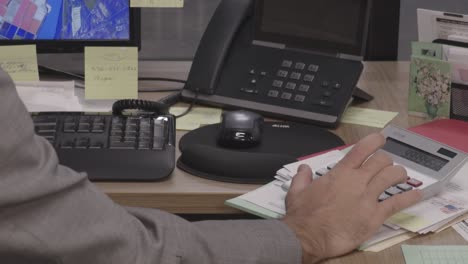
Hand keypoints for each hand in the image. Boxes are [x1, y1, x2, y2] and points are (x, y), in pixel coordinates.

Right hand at [282, 133, 421, 262]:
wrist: (308, 236)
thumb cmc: (302, 215)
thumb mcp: (296, 192)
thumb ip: (302, 178)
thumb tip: (303, 169)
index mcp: (340, 173)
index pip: (362, 149)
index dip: (375, 141)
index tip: (380, 139)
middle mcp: (357, 181)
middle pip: (381, 161)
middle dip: (386, 160)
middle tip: (385, 165)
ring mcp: (368, 198)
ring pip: (393, 176)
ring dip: (399, 174)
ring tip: (400, 176)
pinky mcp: (375, 216)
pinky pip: (397, 203)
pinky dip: (410, 197)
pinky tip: (417, 194)